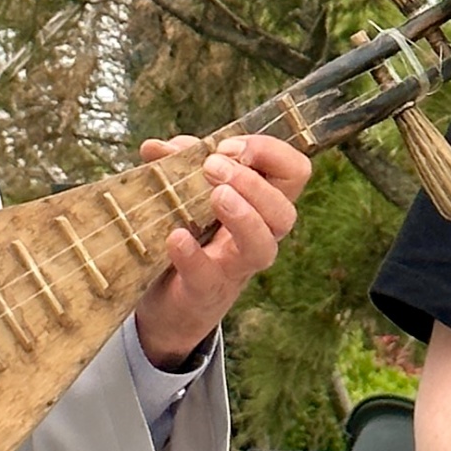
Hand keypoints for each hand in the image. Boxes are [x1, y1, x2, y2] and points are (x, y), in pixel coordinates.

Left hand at [130, 131, 309, 369]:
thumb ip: (178, 165)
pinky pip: (208, 276)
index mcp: (259, 206)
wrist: (164, 303)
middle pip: (284, 212)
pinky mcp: (203, 291)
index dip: (269, 151)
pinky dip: (193, 255)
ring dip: (244, 215)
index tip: (228, 146)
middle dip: (252, 182)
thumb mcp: (186, 194)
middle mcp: (256, 237)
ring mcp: (233, 268)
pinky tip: (176, 237)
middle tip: (212, 167)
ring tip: (216, 195)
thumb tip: (155, 147)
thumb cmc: (187, 238)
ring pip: (262, 247)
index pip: (294, 173)